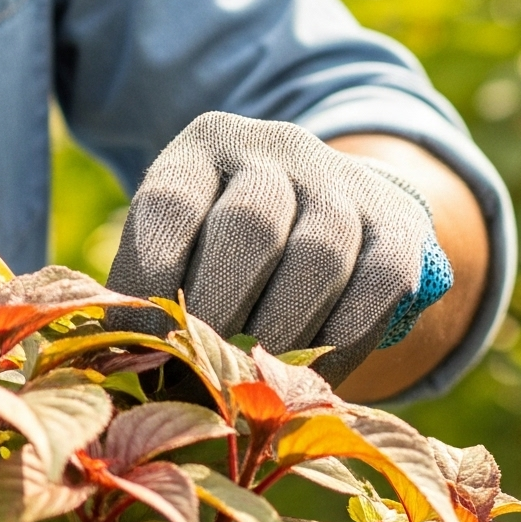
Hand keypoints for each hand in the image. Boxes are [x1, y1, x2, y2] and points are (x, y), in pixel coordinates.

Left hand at [107, 112, 451, 383]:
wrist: (323, 207)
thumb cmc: (222, 245)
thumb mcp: (181, 239)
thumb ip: (152, 288)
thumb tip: (122, 360)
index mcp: (204, 144)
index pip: (169, 205)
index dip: (149, 284)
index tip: (139, 347)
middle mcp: (276, 148)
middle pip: (249, 228)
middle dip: (219, 313)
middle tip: (199, 371)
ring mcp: (343, 181)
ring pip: (318, 257)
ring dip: (281, 333)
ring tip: (251, 376)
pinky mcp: (398, 222)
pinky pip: (378, 285)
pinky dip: (343, 342)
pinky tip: (311, 372)